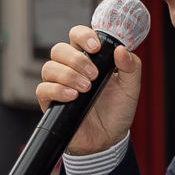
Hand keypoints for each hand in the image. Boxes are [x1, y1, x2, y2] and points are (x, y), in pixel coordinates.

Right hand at [37, 25, 142, 155]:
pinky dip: (57, 90)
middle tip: (93, 75)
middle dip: (76, 60)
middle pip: (60, 49)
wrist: (109, 138)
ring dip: (68, 75)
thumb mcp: (131, 88)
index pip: (77, 35)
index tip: (96, 47)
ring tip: (86, 89)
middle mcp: (71, 68)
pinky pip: (43, 89)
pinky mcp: (50, 101)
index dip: (83, 36)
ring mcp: (59, 84)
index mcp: (89, 58)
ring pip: (49, 67)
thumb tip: (121, 50)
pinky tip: (72, 97)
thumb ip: (131, 67)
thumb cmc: (117, 110)